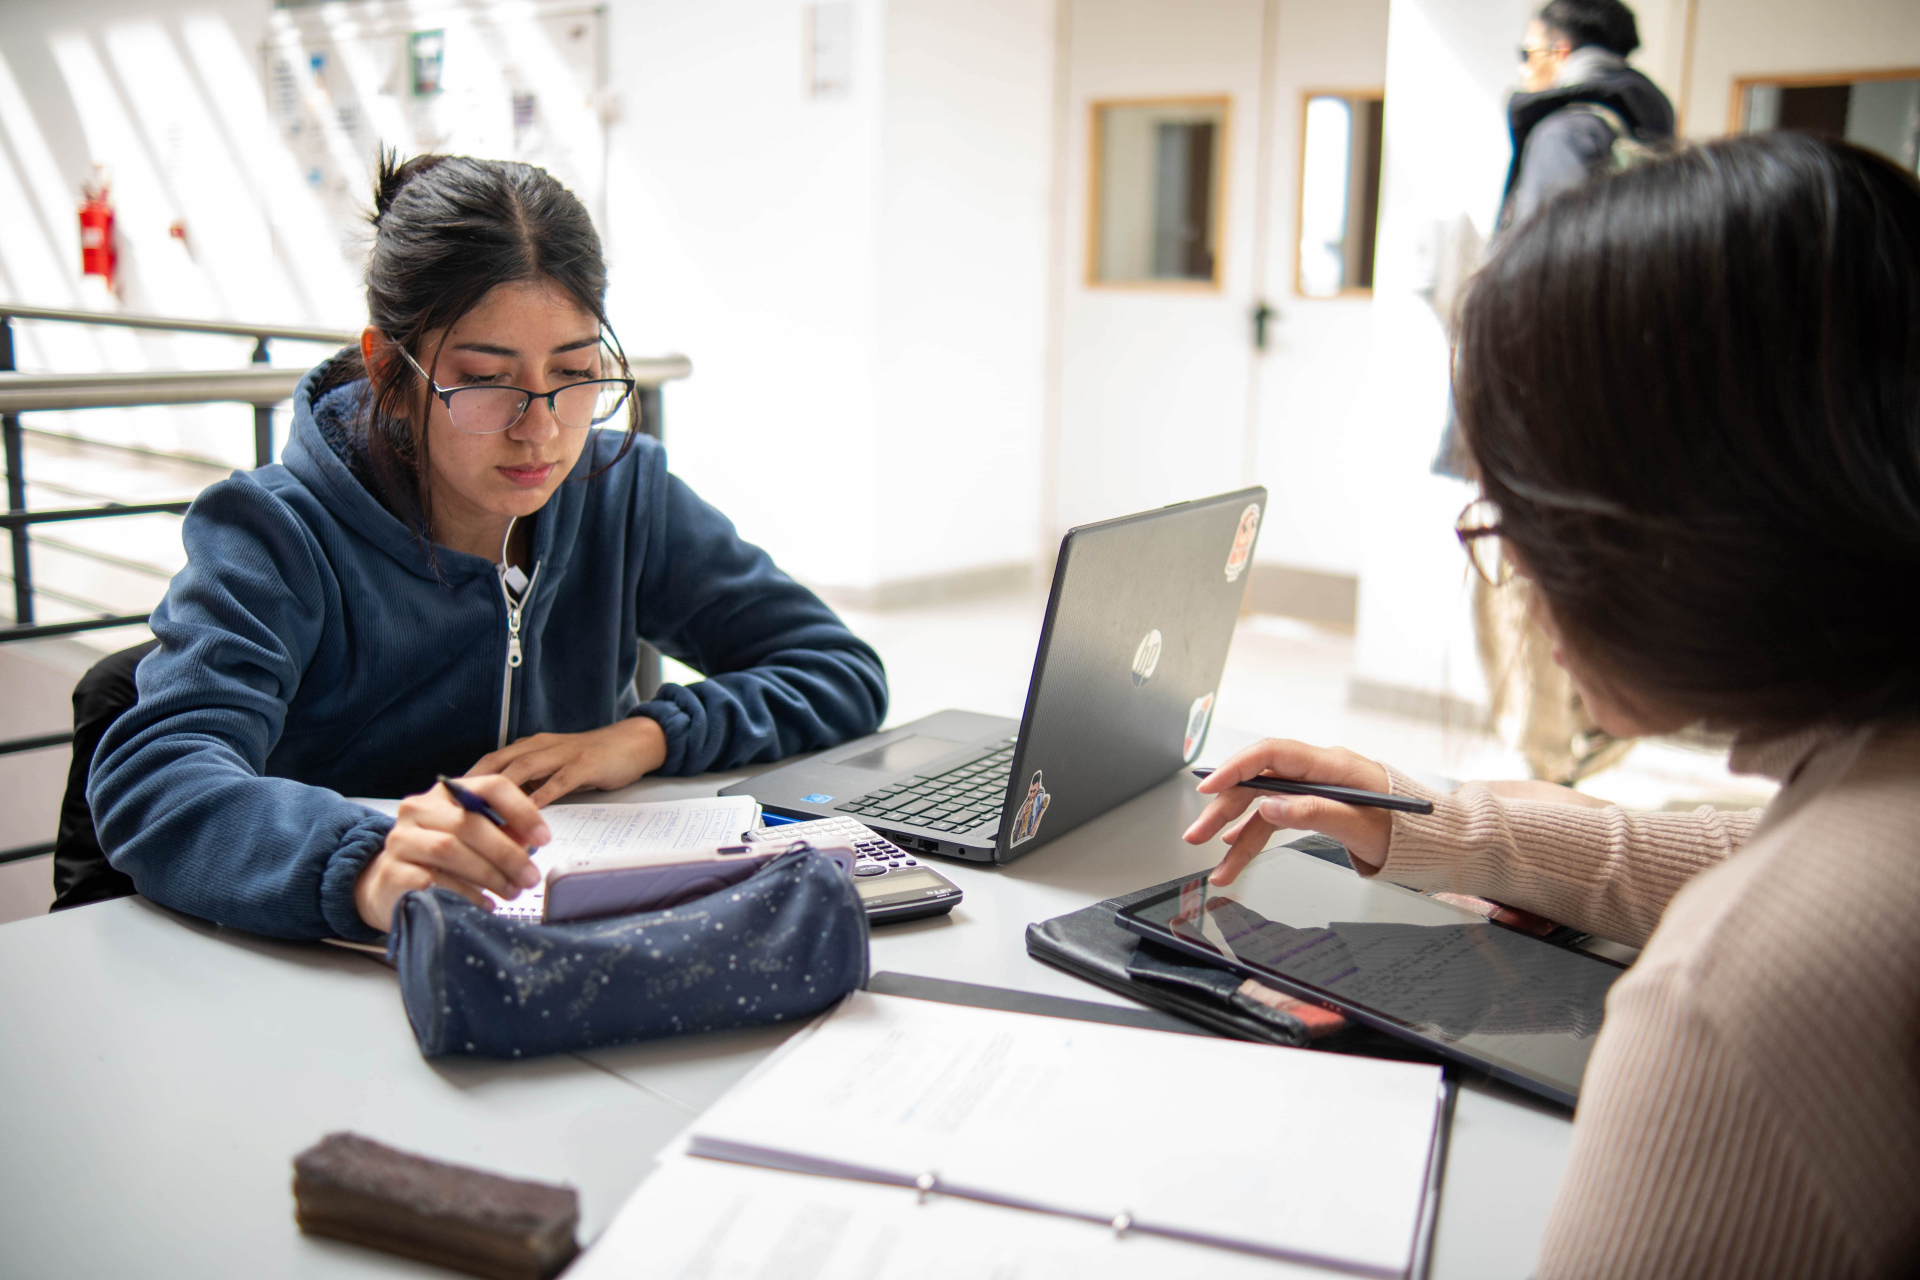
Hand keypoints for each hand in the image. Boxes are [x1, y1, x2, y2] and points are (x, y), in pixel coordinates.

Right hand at [354, 775, 551, 930]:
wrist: (388, 883)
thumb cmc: (438, 858)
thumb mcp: (472, 839)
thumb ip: (501, 833)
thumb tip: (531, 842)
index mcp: (446, 793)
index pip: (490, 786)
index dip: (521, 810)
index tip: (543, 838)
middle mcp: (419, 809)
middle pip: (469, 822)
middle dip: (506, 853)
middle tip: (530, 878)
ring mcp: (401, 839)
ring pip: (449, 849)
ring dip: (488, 874)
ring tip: (511, 892)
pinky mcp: (392, 871)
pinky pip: (432, 880)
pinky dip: (464, 893)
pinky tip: (484, 903)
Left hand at [468, 717, 668, 807]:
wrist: (632, 743)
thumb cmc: (592, 759)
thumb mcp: (556, 768)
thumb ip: (532, 783)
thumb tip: (504, 810)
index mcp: (532, 746)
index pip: (492, 760)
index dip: (468, 778)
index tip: (447, 799)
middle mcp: (541, 746)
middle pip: (499, 762)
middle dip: (474, 785)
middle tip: (454, 809)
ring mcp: (563, 754)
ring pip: (523, 770)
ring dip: (501, 792)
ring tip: (484, 813)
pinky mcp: (584, 764)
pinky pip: (557, 781)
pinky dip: (540, 796)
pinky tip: (527, 811)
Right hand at [1184, 738, 1394, 885]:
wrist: (1430, 839)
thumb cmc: (1404, 830)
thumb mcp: (1360, 825)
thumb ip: (1313, 812)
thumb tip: (1268, 807)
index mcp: (1331, 764)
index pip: (1272, 755)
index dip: (1236, 768)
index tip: (1209, 787)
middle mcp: (1317, 771)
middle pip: (1258, 783)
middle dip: (1223, 810)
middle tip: (1196, 835)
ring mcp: (1314, 788)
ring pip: (1262, 804)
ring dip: (1235, 831)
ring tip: (1214, 860)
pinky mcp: (1315, 804)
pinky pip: (1276, 816)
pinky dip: (1254, 833)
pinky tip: (1233, 845)